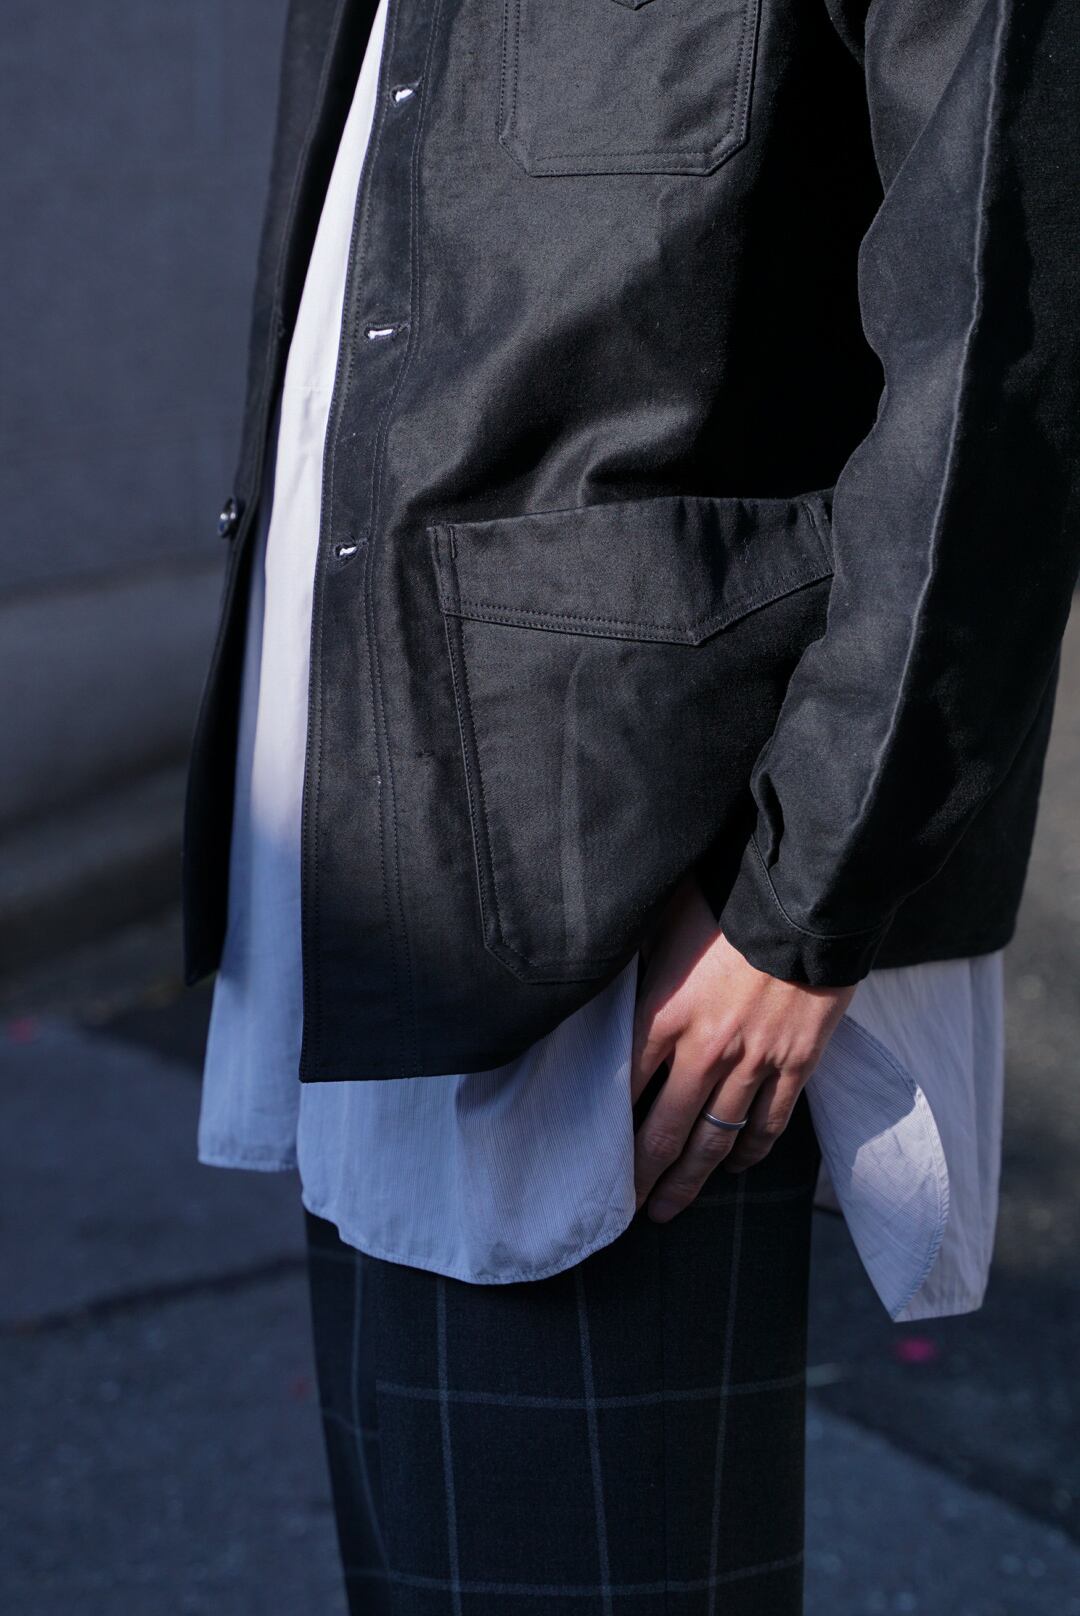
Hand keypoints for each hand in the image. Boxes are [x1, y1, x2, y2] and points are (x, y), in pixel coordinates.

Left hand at [632, 874, 854, 1220]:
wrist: (807, 901)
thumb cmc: (729, 900)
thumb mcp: (665, 924)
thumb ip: (639, 963)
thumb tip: (607, 972)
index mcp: (663, 1013)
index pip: (622, 1086)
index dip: (605, 1129)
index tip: (591, 1159)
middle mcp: (704, 1050)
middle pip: (663, 1130)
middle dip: (640, 1175)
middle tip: (623, 1209)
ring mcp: (753, 1062)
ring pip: (714, 1139)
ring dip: (689, 1179)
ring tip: (668, 1207)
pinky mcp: (795, 1064)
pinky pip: (769, 1123)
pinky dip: (750, 1151)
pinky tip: (736, 1167)